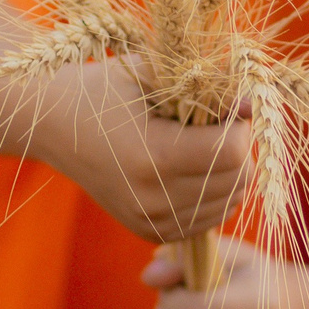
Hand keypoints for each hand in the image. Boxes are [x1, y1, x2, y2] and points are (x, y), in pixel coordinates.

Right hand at [32, 57, 251, 244]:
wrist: (54, 123)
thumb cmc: (106, 88)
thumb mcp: (157, 75)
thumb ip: (210, 89)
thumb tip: (254, 105)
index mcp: (153, 157)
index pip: (234, 152)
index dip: (240, 125)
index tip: (227, 106)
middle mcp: (153, 199)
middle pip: (237, 180)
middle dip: (240, 148)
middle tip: (218, 123)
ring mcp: (151, 221)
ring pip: (230, 203)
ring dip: (230, 172)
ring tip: (203, 144)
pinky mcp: (150, 232)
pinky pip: (209, 218)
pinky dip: (214, 193)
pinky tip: (193, 168)